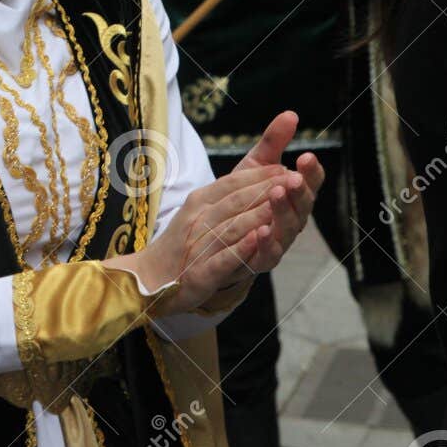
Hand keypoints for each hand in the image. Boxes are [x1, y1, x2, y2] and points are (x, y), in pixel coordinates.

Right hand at [107, 164, 296, 314]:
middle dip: (266, 190)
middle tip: (295, 180)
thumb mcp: (201, 210)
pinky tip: (259, 240)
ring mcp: (197, 247)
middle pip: (235, 202)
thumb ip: (230, 192)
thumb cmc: (184, 243)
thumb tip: (259, 170)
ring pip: (231, 228)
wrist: (150, 278)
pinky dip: (241, 249)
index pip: (231, 184)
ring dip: (257, 216)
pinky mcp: (200, 274)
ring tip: (282, 205)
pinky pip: (222, 259)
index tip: (287, 168)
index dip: (260, 175)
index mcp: (198, 202)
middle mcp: (197, 221)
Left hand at [233, 110, 323, 249]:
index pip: (309, 183)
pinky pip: (266, 255)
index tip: (306, 156)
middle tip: (292, 177)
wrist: (213, 237)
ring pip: (287, 229)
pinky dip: (265, 244)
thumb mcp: (253, 166)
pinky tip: (260, 230)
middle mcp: (291, 220)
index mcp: (293, 196)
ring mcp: (278, 242)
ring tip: (276, 193)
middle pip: (302, 206)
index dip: (311, 172)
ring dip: (284, 212)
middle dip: (299, 191)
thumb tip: (291, 114)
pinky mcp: (258, 261)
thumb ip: (273, 143)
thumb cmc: (242, 198)